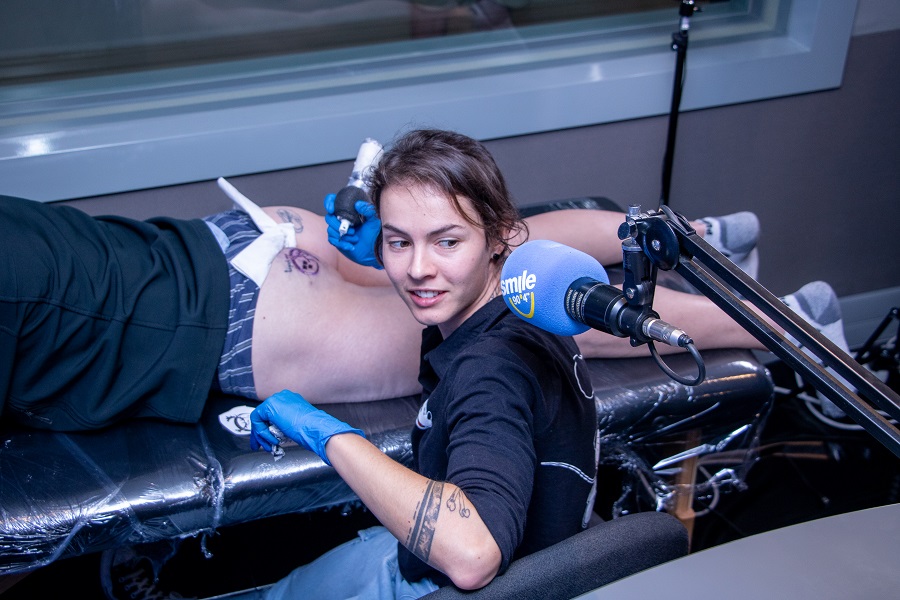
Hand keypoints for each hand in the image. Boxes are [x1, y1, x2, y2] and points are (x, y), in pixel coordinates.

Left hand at [249, 389, 364, 464]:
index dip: (266, 428)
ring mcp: (276, 399)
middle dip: (260, 433)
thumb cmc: (310, 430)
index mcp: (289, 400)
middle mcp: (282, 397)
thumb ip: (284, 425)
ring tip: (269, 446)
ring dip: (262, 435)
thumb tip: (274, 433)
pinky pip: (257, 420)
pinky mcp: (270, 406)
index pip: (271, 414)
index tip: (266, 440)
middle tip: (260, 445)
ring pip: (259, 418)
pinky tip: (272, 440)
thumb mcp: (295, 425)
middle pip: (263, 415)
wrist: (316, 428)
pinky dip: (262, 432)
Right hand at [324, 194, 382, 268]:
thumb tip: (358, 204)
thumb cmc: (372, 234)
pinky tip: (351, 246)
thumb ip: (368, 211)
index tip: (331, 209)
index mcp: (347, 212)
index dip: (329, 202)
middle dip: (338, 225)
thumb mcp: (374, 221)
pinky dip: (343, 244)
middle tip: (353, 231)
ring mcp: (337, 231)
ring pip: (330, 230)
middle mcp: (340, 220)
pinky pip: (333, 241)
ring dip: (344, 236)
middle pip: (328, 217)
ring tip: (355, 239)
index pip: (333, 201)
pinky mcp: (337, 241)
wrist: (371, 250)